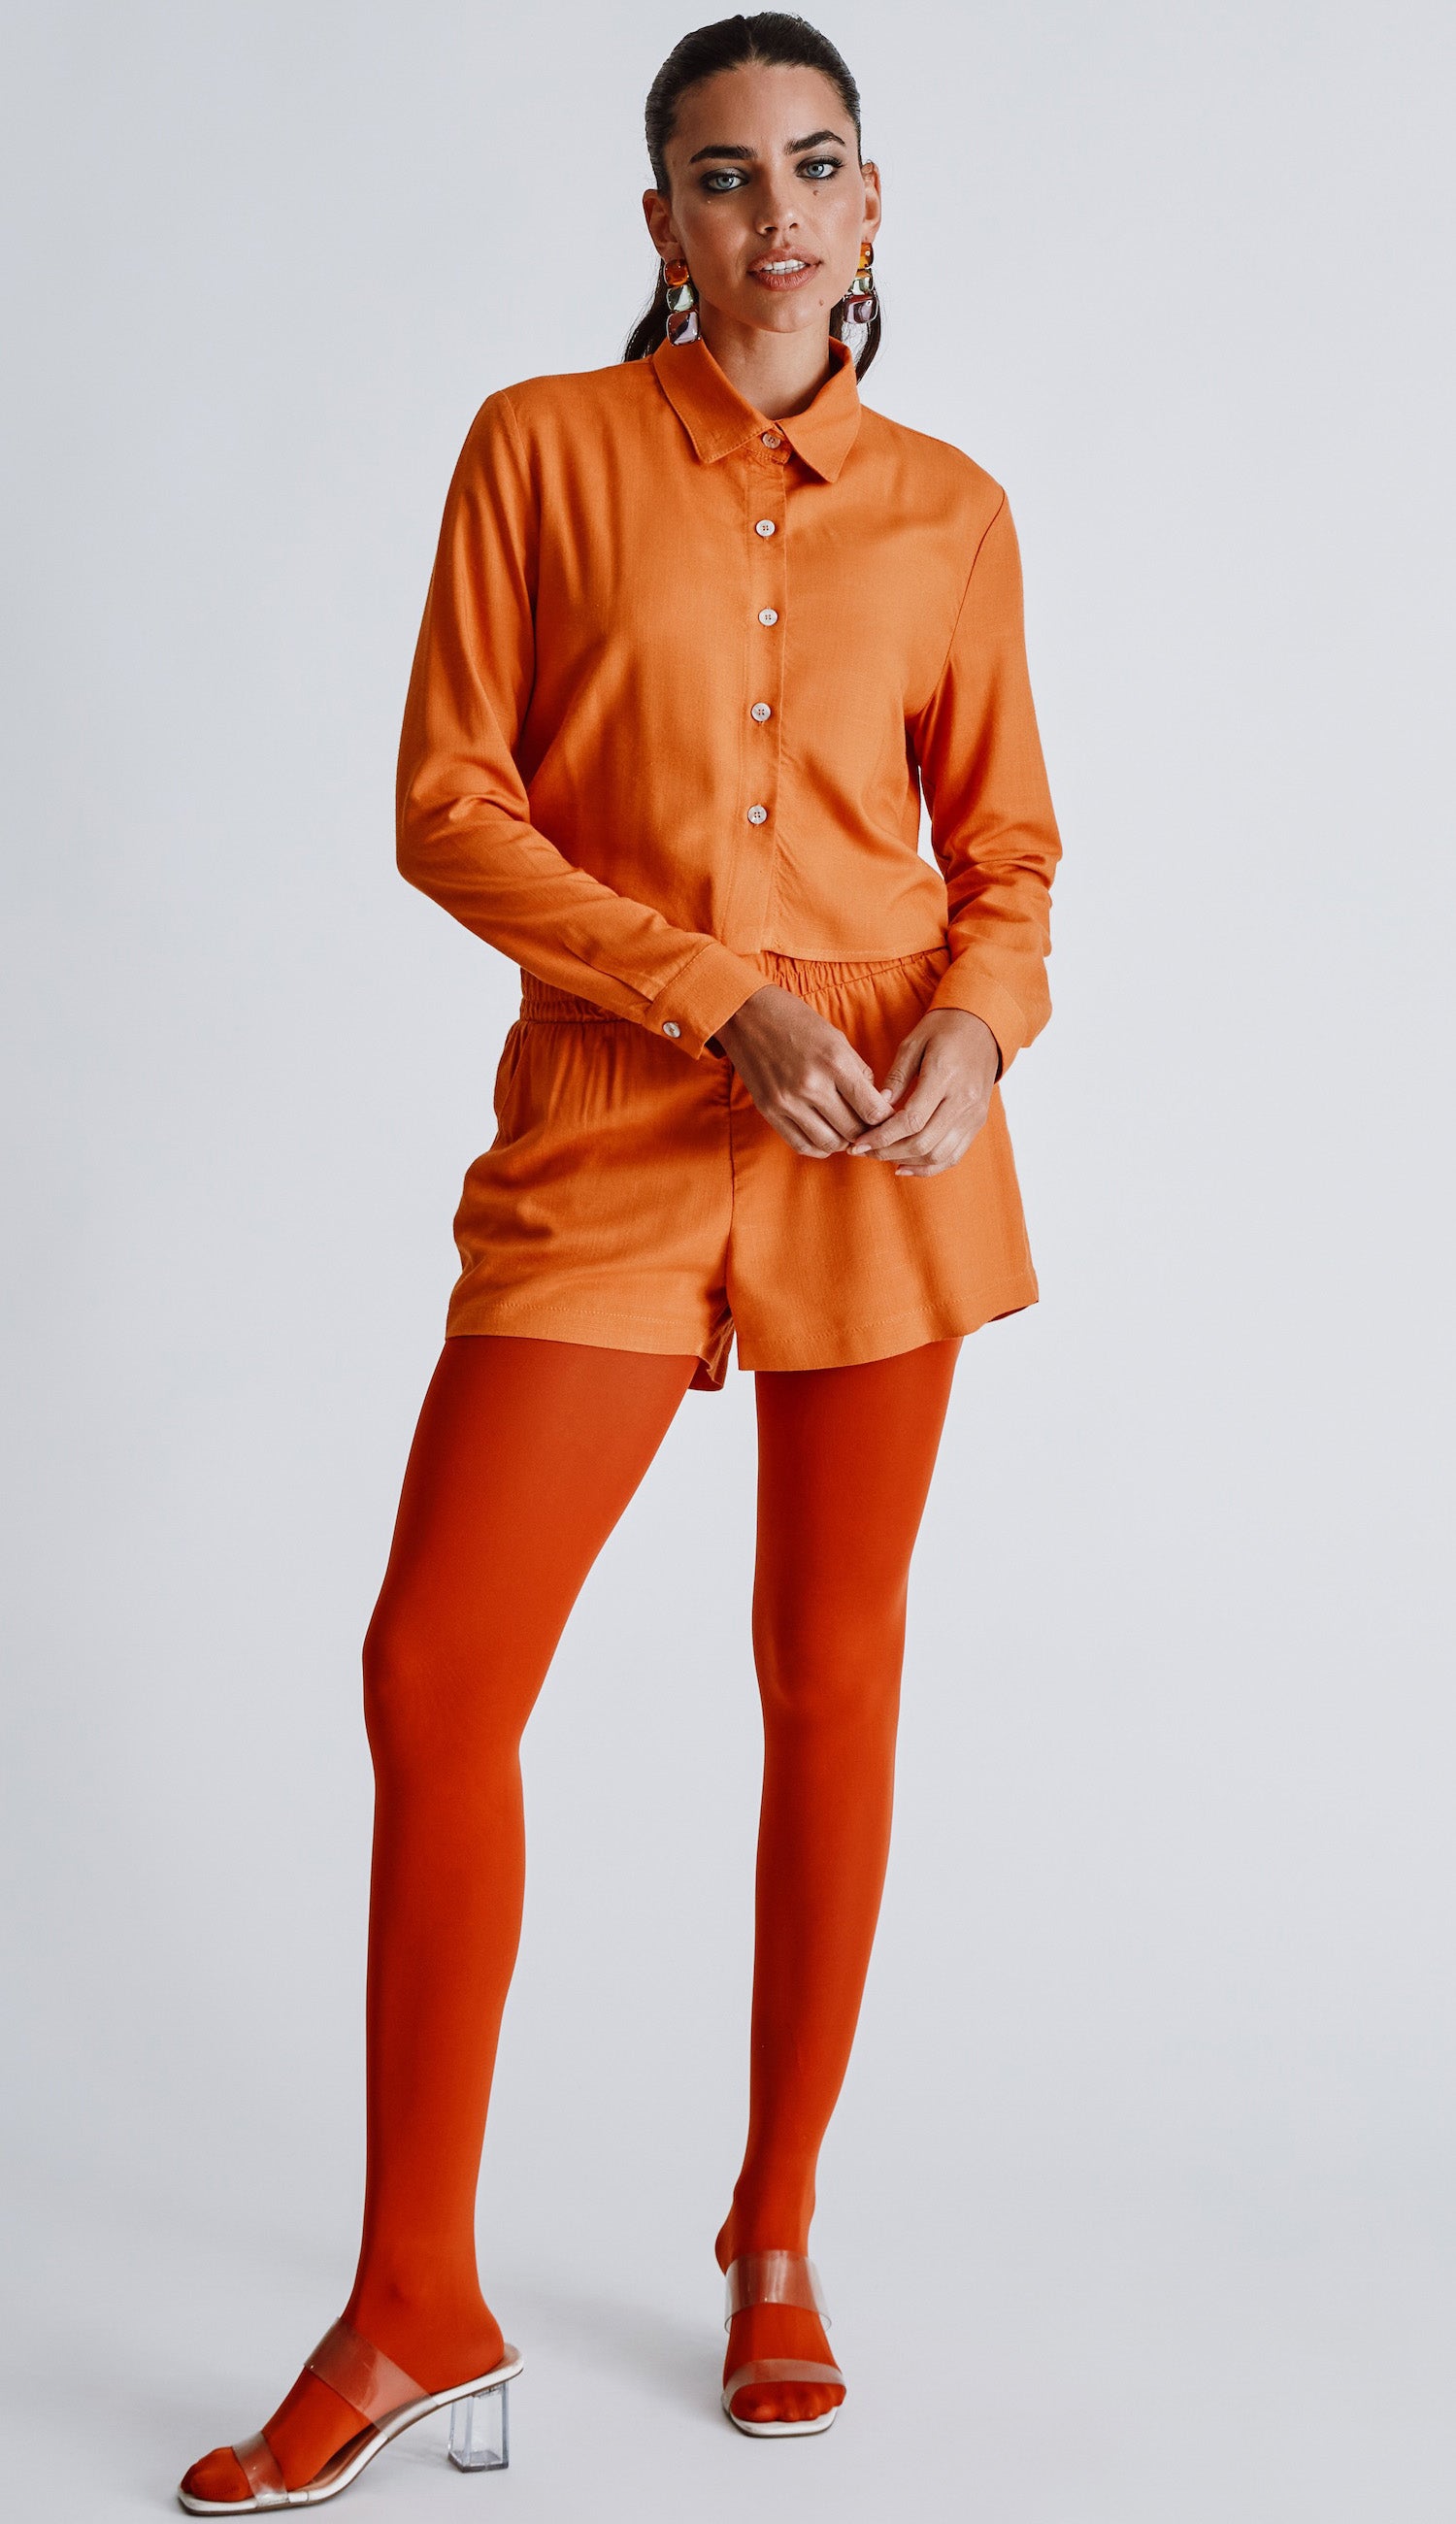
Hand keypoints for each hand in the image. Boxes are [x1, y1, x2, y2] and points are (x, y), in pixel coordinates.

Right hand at [715, 984, 894, 1156]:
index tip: (887, 1117)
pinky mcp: (769, 1111)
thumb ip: (858, 1072)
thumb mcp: (836, 1037)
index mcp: (834, 1062)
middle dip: (867, 1132)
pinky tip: (825, 1137)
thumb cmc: (796, 1020)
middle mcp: (811, 1085)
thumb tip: (876, 1103)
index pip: (872, 1109)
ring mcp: (788, 1101)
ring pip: (829, 1143)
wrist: (745, 1015)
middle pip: (853, 1130)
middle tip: (869, 1127)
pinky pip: (801, 1144)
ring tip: (846, 1130)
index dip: (885, 1118)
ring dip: (843, 1142)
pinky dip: (819, 1148)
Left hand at [848, 1008, 1000, 1176]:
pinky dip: (928, 1167)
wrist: (984, 1026)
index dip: (882, 1137)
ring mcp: (973, 1115)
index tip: (858, 1143)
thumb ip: (895, 1078)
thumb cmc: (944, 1029)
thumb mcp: (913, 1043)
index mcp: (945, 1076)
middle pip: (923, 1143)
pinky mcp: (977, 1122)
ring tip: (879, 1156)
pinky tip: (904, 1166)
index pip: (912, 1121)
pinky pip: (953, 1155)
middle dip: (887, 1152)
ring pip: (938, 1155)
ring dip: (905, 1161)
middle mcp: (963, 1100)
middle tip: (862, 1151)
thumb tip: (876, 1108)